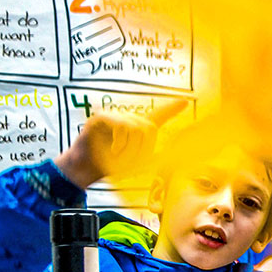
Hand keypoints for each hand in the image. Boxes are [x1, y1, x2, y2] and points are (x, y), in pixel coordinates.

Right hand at [55, 99, 185, 187]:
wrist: (85, 170)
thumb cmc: (109, 166)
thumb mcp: (136, 164)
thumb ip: (152, 157)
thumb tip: (173, 155)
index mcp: (138, 130)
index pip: (159, 116)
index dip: (172, 109)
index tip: (186, 101)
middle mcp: (128, 120)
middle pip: (150, 129)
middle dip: (141, 150)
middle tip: (127, 161)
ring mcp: (115, 116)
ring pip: (137, 129)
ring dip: (129, 149)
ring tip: (116, 156)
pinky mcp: (102, 117)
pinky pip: (122, 127)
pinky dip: (119, 144)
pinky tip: (112, 151)